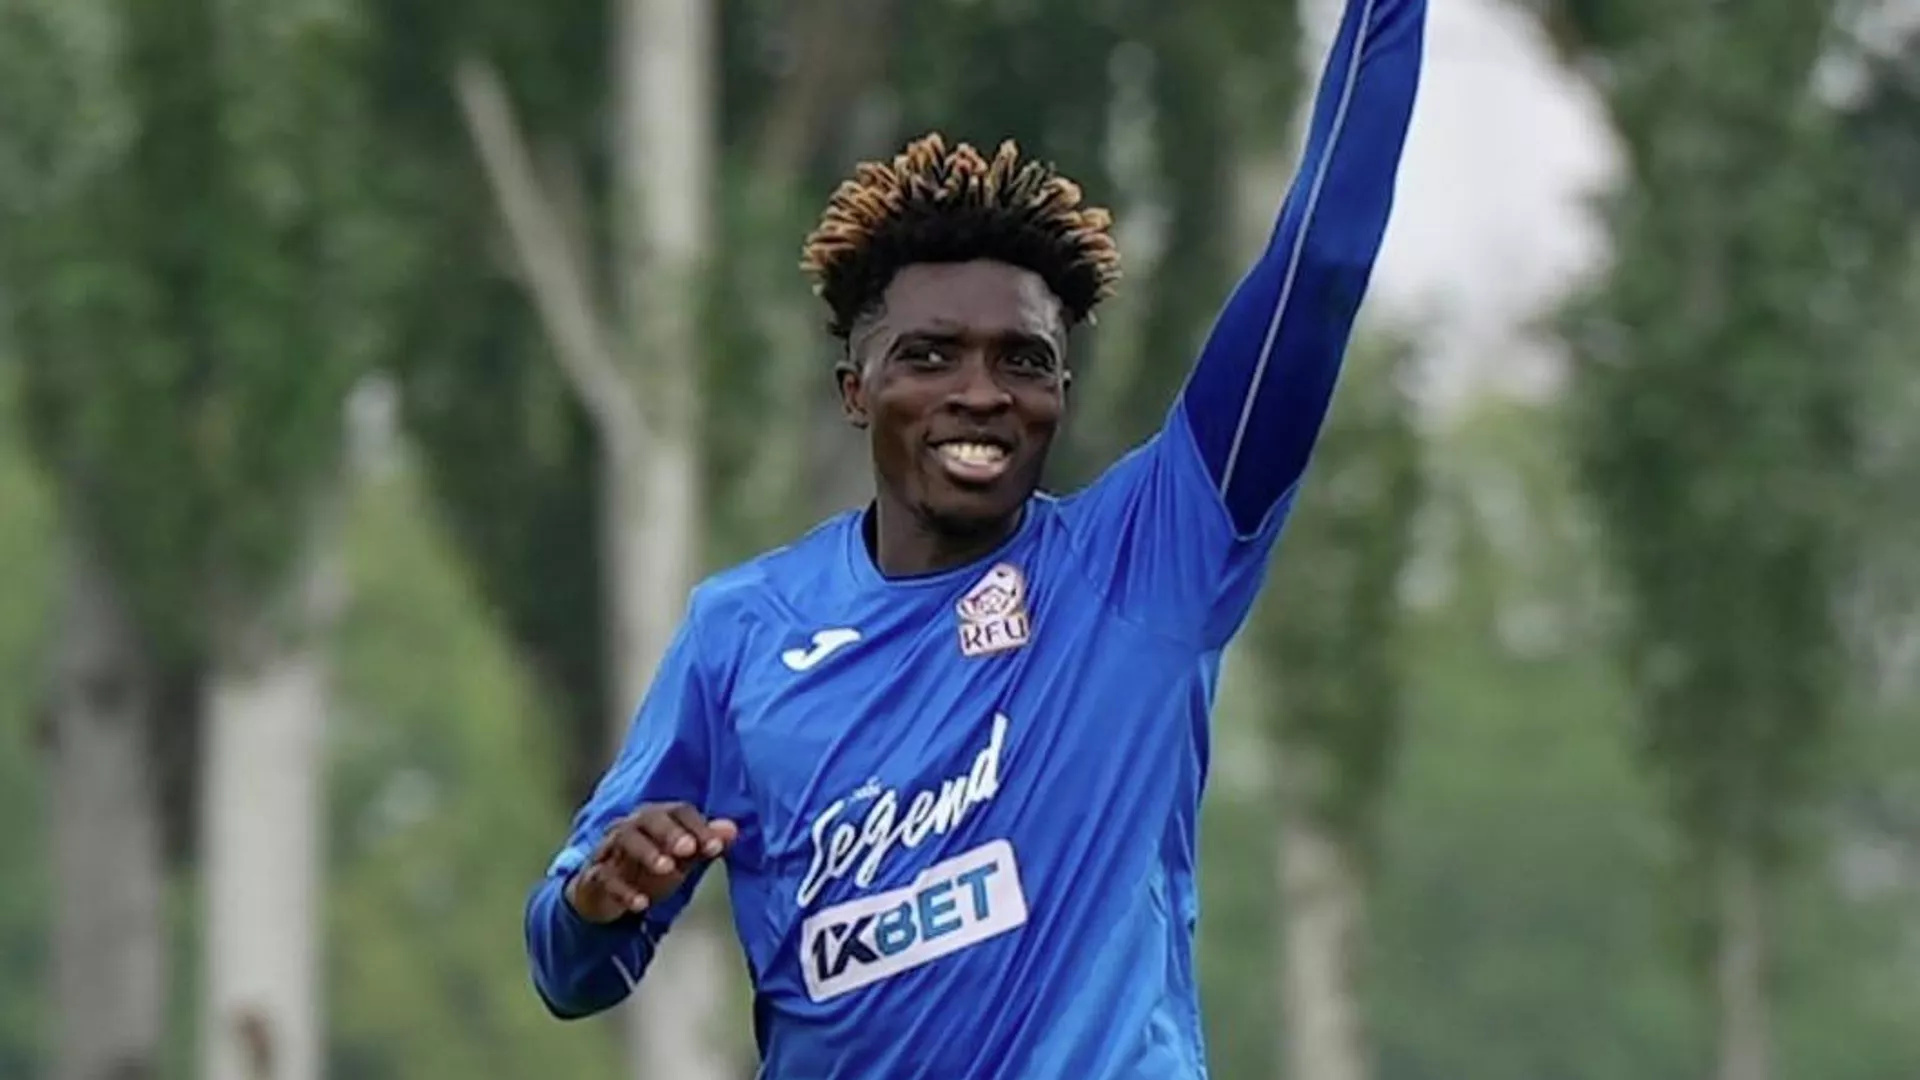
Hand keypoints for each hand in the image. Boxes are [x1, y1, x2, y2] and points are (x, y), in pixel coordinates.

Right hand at [564, 803, 739, 923]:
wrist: (604, 894)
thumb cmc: (648, 870)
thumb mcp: (681, 859)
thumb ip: (704, 843)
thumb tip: (733, 829)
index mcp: (656, 818)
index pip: (678, 811)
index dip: (699, 826)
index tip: (717, 846)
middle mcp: (631, 826)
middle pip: (649, 818)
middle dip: (670, 832)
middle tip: (689, 849)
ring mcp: (610, 848)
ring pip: (624, 839)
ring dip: (647, 852)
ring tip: (667, 869)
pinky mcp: (595, 875)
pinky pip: (605, 877)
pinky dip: (623, 890)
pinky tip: (641, 904)